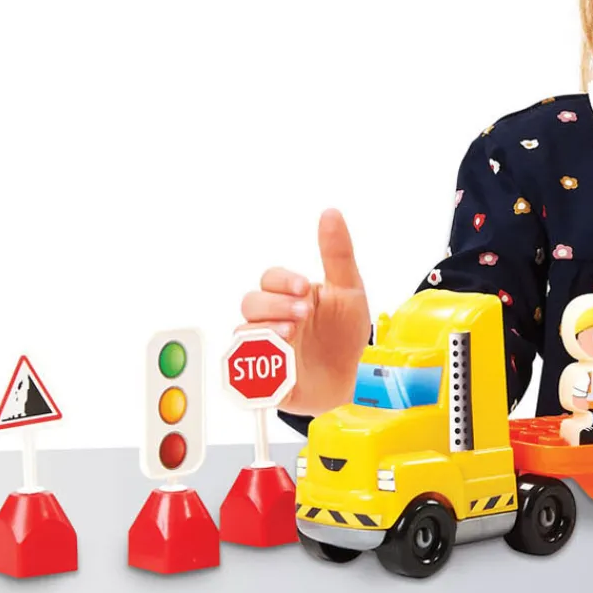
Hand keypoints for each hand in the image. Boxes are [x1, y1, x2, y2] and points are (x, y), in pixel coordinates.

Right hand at [239, 208, 370, 414]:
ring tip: (291, 336)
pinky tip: (276, 363)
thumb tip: (331, 213)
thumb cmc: (346, 334)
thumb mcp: (349, 291)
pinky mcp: (260, 375)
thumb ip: (338, 254)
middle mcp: (272, 318)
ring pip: (244, 332)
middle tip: (303, 315)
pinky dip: (254, 365)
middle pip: (251, 303)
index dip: (283, 281)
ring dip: (265, 332)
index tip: (305, 289)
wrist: (351, 379)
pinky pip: (242, 369)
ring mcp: (264, 346)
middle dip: (275, 306)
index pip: (271, 279)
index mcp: (290, 296)